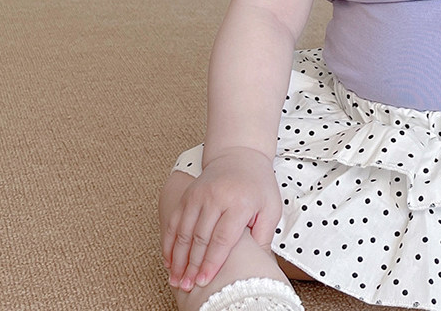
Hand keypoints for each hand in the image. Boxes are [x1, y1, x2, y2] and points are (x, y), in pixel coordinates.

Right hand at [161, 146, 282, 291]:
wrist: (240, 155)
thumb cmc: (258, 185)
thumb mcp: (271, 207)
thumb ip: (265, 235)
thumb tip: (261, 264)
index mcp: (239, 202)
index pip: (222, 238)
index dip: (212, 262)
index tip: (204, 281)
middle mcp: (216, 196)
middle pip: (200, 237)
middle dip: (192, 265)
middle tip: (188, 286)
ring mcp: (199, 194)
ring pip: (183, 231)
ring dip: (178, 258)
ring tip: (176, 280)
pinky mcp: (188, 194)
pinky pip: (174, 221)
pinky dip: (169, 243)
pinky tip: (169, 261)